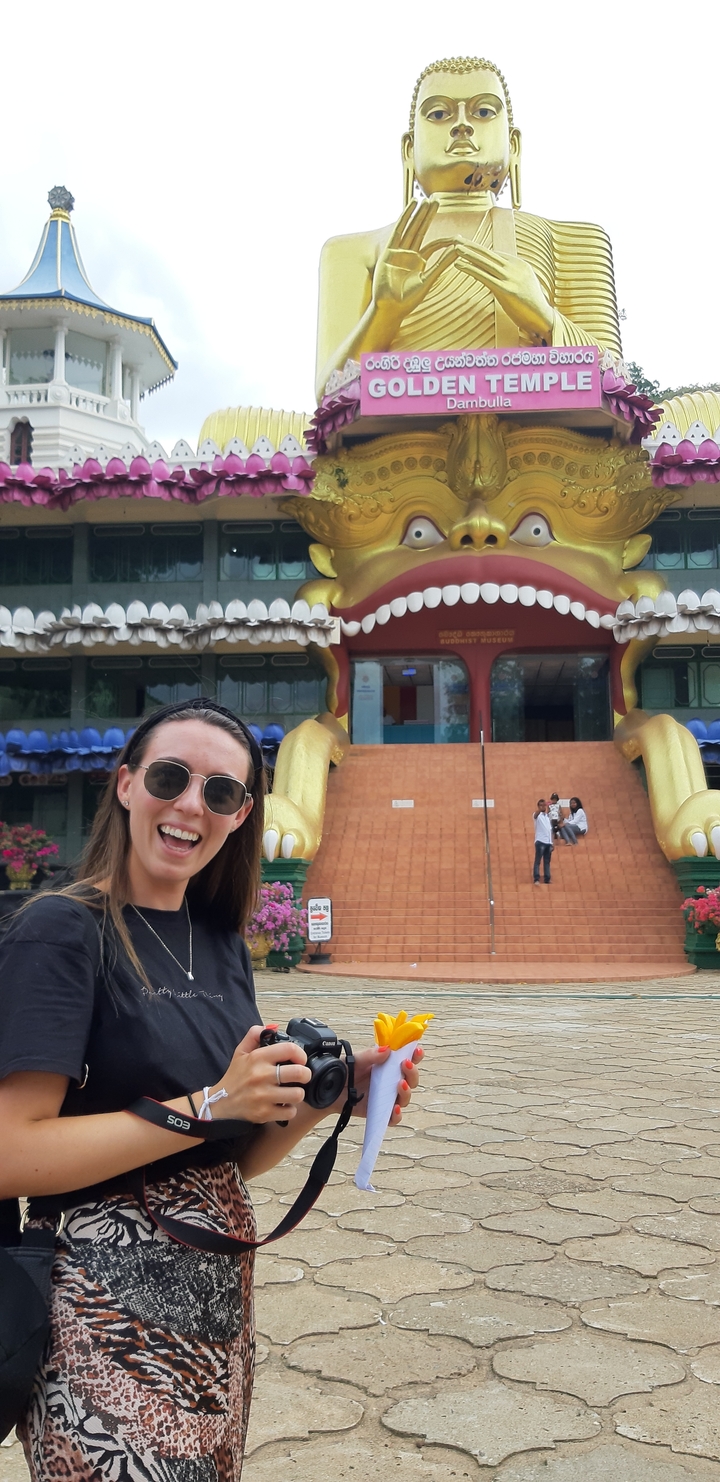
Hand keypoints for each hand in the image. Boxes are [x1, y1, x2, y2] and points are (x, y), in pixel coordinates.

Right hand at [204, 1025, 311, 1124]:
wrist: (220, 1102)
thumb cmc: (234, 1077)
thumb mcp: (240, 1052)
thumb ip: (253, 1035)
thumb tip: (271, 1027)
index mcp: (257, 1058)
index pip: (289, 1049)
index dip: (301, 1054)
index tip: (301, 1060)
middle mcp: (261, 1076)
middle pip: (299, 1073)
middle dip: (305, 1075)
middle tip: (302, 1077)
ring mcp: (263, 1096)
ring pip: (298, 1094)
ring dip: (298, 1094)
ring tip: (291, 1092)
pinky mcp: (264, 1113)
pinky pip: (290, 1112)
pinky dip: (290, 1110)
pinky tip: (283, 1105)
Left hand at [333, 1043, 423, 1123]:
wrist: (328, 1089)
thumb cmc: (343, 1071)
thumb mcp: (355, 1060)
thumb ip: (370, 1055)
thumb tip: (387, 1050)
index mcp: (387, 1065)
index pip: (407, 1059)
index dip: (415, 1055)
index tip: (417, 1050)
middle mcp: (390, 1081)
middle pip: (411, 1079)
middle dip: (412, 1072)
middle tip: (405, 1065)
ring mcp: (386, 1097)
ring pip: (405, 1097)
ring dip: (406, 1091)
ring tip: (400, 1085)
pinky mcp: (379, 1112)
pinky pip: (393, 1117)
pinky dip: (397, 1114)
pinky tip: (394, 1108)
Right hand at [372, 201, 457, 327]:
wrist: (390, 308)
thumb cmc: (408, 300)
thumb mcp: (428, 280)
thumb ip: (441, 264)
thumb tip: (458, 251)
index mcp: (419, 263)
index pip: (433, 245)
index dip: (444, 238)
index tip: (456, 236)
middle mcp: (409, 255)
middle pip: (421, 230)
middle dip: (428, 216)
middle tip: (436, 200)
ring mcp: (398, 252)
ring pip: (411, 228)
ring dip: (418, 213)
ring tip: (425, 199)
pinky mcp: (389, 251)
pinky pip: (399, 230)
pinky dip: (405, 217)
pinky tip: (412, 206)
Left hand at [455, 243, 553, 341]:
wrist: (544, 318)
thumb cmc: (531, 307)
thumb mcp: (522, 286)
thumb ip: (511, 278)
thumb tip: (500, 276)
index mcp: (520, 265)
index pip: (496, 254)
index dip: (480, 249)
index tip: (466, 243)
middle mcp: (515, 268)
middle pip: (489, 253)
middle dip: (471, 245)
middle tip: (456, 238)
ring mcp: (511, 278)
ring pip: (485, 262)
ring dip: (468, 254)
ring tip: (454, 248)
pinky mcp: (506, 290)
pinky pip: (484, 276)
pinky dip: (470, 269)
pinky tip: (459, 265)